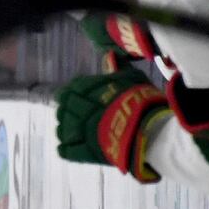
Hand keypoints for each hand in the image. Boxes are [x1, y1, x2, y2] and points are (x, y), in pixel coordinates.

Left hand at [56, 68, 170, 182]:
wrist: (147, 129)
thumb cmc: (141, 99)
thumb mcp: (131, 77)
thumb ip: (117, 68)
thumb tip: (109, 56)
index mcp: (83, 88)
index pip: (68, 91)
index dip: (71, 96)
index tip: (75, 99)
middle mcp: (76, 109)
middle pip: (62, 111)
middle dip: (68, 114)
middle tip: (77, 118)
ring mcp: (78, 131)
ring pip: (61, 130)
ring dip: (66, 130)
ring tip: (75, 133)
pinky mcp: (84, 151)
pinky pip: (66, 150)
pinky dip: (66, 149)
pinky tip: (69, 148)